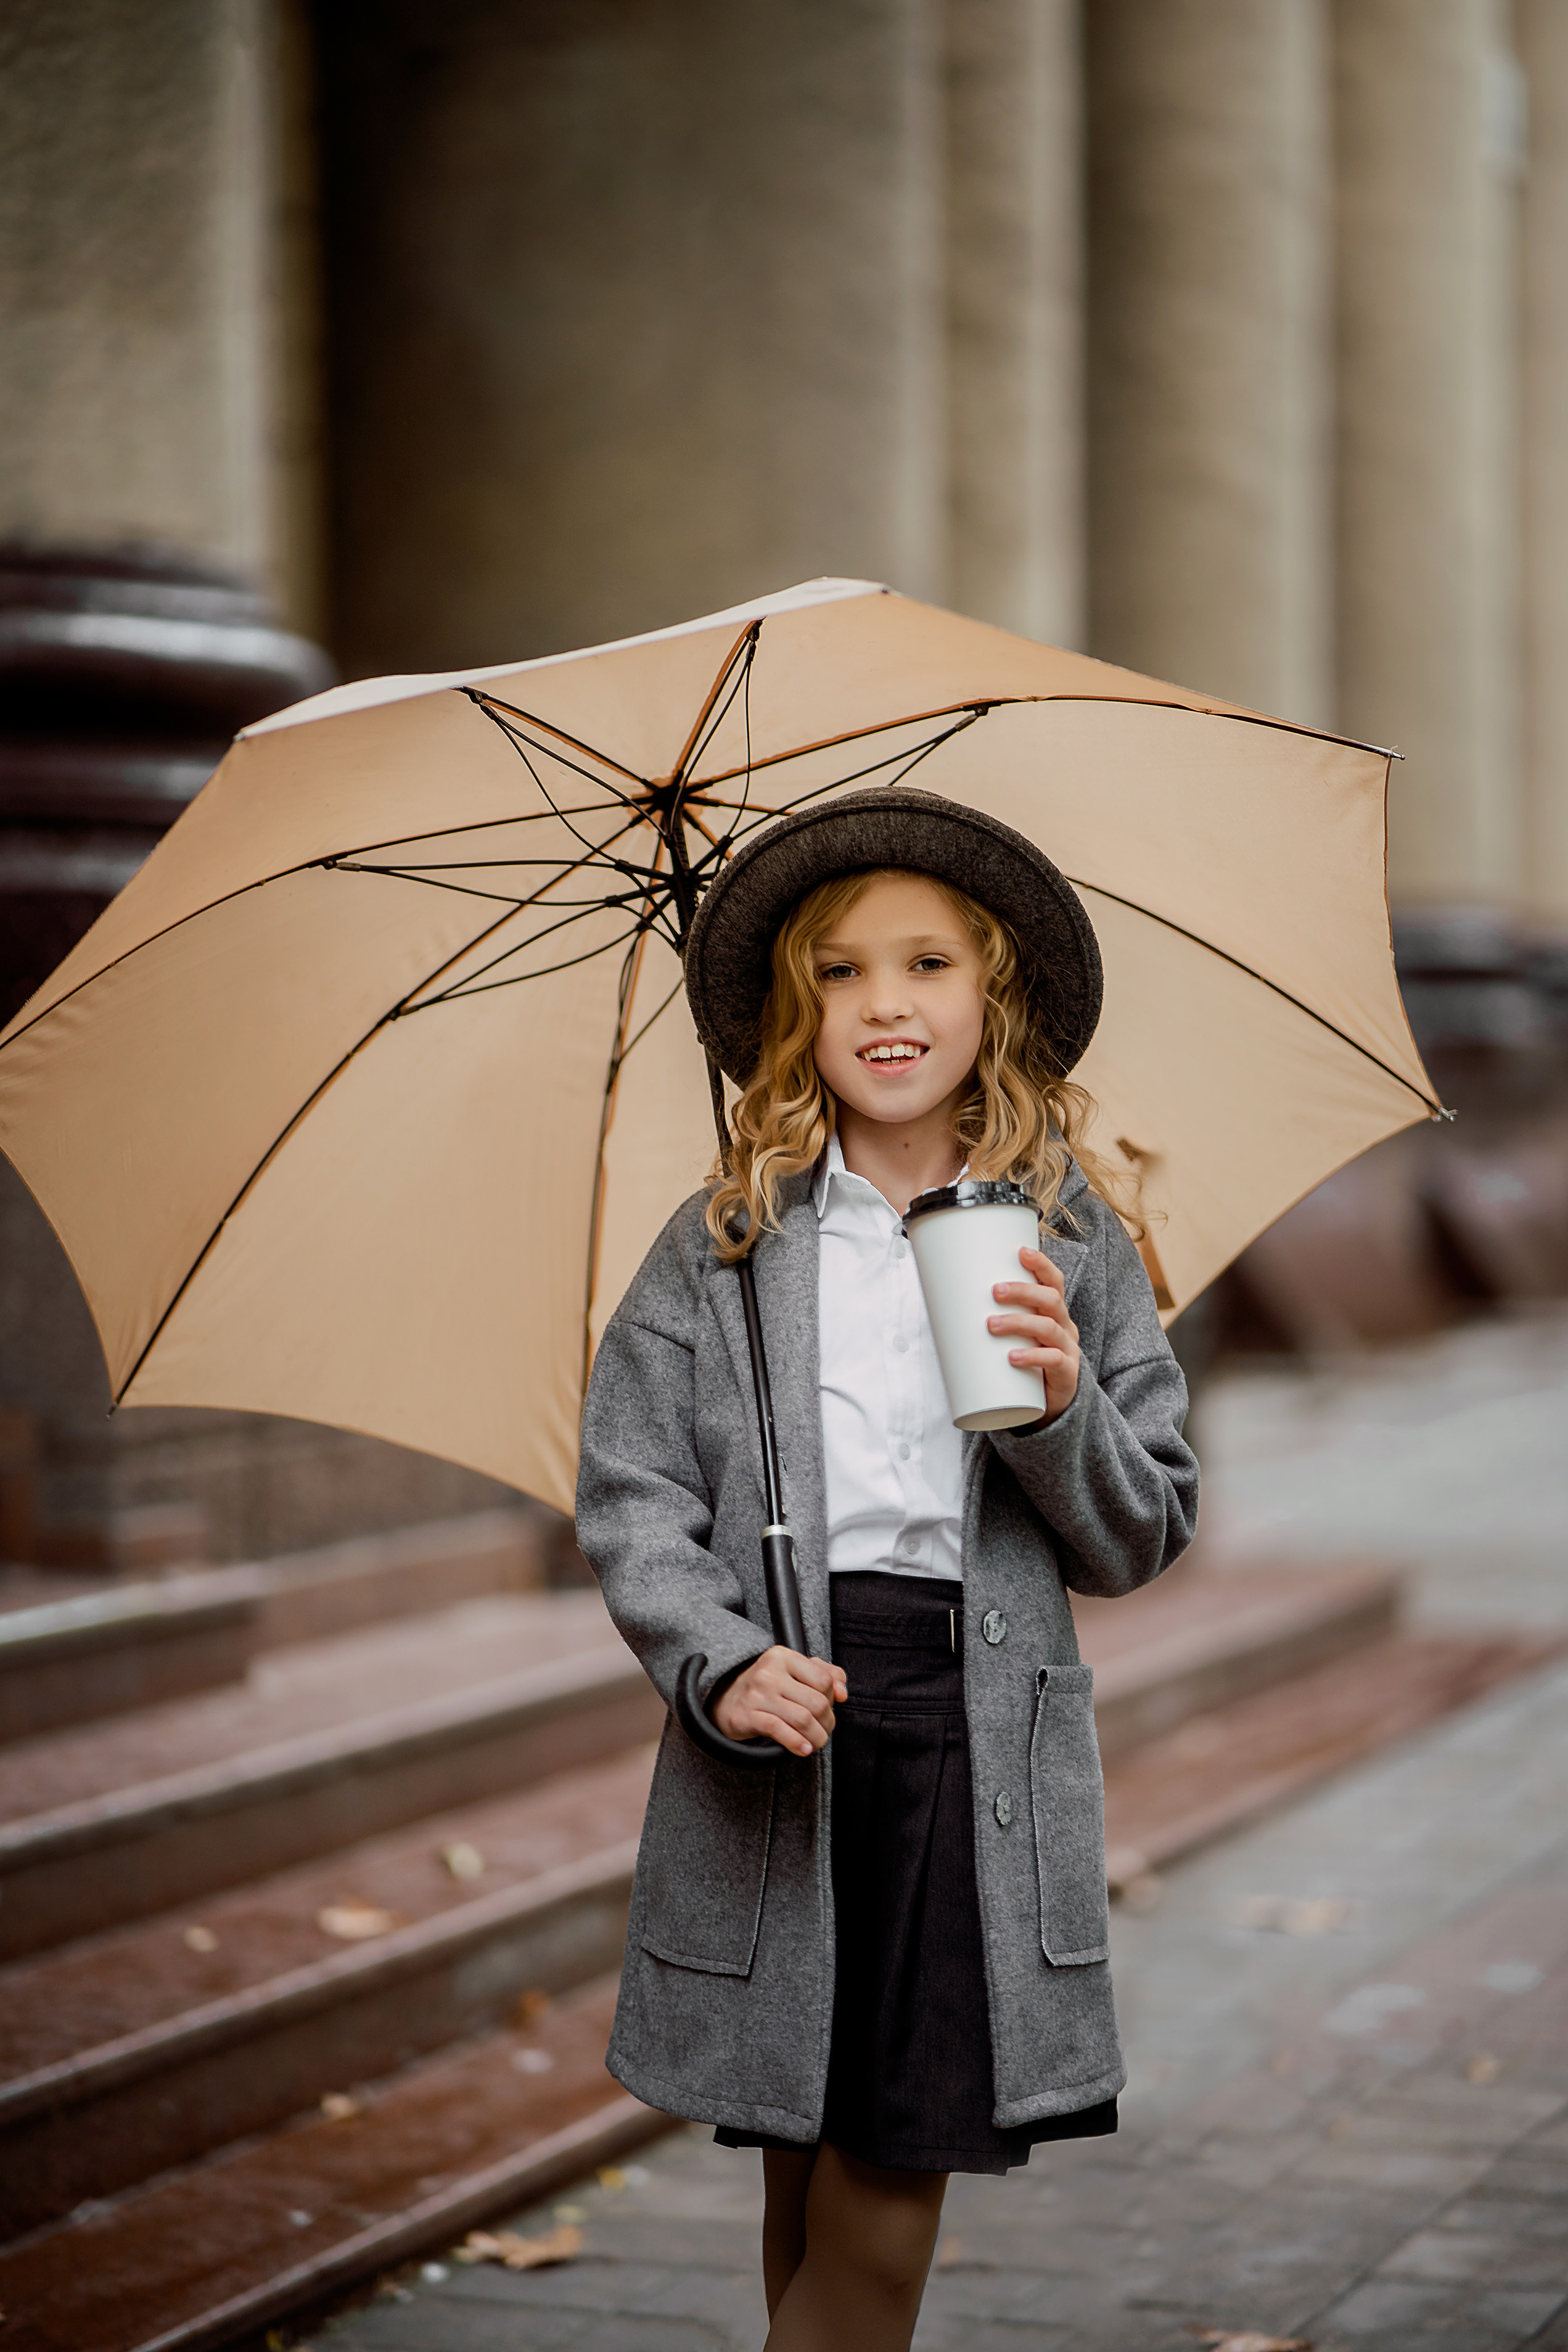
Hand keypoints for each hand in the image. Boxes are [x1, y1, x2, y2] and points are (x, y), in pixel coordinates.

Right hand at [711, 1645, 846, 1756]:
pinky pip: (779, 1731)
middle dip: (827, 1723)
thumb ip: (825, 1674)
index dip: (831, 1698)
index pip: (823, 1679)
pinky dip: (796, 1743)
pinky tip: (803, 1749)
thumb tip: (842, 1692)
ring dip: (816, 1737)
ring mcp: (756, 1695)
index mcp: (782, 1656)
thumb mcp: (794, 1671)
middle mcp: (769, 1672)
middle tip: (824, 1730)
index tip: (827, 1708)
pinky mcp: (746, 1716)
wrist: (724, 1700)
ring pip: (803, 1719)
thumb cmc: (766, 1686)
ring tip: (816, 1742)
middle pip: (816, 1702)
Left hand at [989, 1243, 1079, 1421]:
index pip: (1053, 1281)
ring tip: (992, 1325)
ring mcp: (1067, 1349)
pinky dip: (1032, 1357)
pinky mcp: (1066, 1374)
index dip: (1041, 1264)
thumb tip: (938, 1298)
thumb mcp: (1012, 1335)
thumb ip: (989, 1316)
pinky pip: (1053, 1361)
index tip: (1021, 1251)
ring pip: (1048, 1328)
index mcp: (1053, 1311)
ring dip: (1019, 1322)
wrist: (1048, 1404)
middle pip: (1050, 1299)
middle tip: (995, 1291)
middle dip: (1023, 1291)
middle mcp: (1064, 1326)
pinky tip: (1013, 1358)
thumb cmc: (1024, 1360)